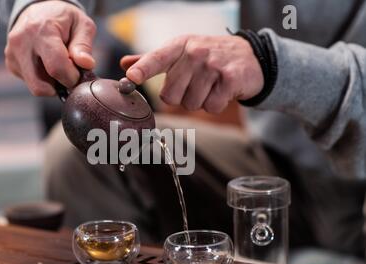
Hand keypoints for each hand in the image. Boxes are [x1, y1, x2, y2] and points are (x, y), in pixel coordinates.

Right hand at [5, 1, 95, 95]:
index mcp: (42, 31)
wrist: (40, 10)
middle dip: (60, 86)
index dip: (72, 78)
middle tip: (69, 74)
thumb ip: (84, 45)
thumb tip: (86, 64)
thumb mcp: (81, 24)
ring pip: (35, 87)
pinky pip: (30, 83)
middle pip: (41, 85)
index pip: (56, 68)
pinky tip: (47, 64)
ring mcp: (13, 54)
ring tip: (58, 66)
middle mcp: (22, 43)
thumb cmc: (63, 18)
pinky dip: (42, 79)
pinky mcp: (11, 64)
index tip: (78, 73)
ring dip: (51, 84)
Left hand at [121, 35, 263, 112]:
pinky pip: (211, 107)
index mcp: (179, 46)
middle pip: (171, 96)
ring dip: (199, 101)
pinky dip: (215, 105)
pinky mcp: (230, 79)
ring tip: (209, 87)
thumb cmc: (208, 57)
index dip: (143, 70)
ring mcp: (213, 65)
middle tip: (194, 85)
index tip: (131, 77)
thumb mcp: (180, 52)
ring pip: (191, 104)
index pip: (156, 58)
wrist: (249, 57)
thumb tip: (126, 64)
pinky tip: (221, 91)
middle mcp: (194, 53)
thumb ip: (153, 60)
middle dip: (180, 97)